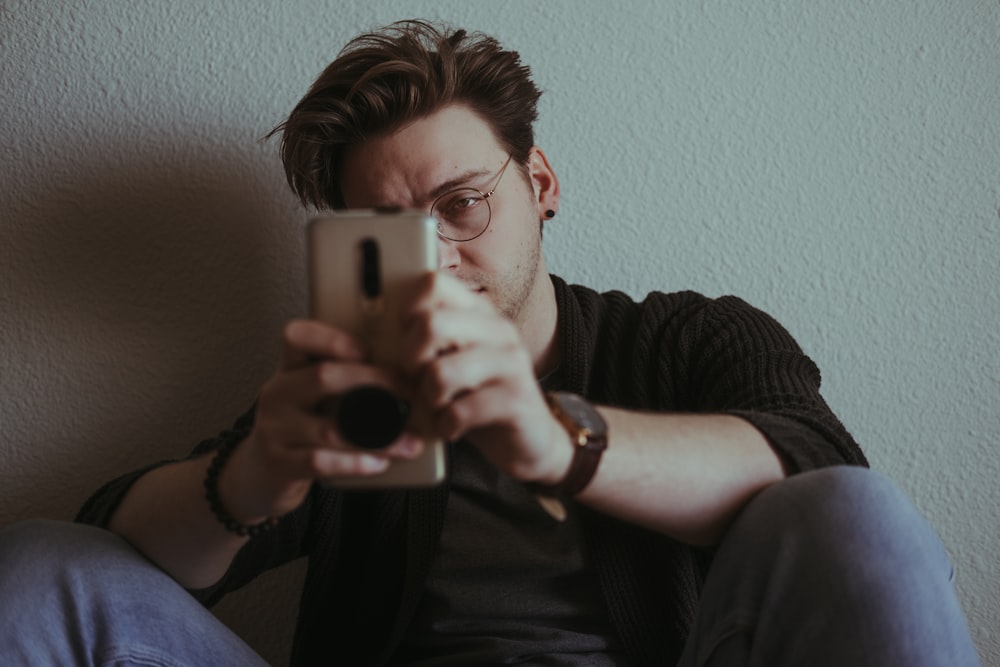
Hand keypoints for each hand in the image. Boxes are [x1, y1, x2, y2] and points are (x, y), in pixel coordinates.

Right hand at [223, 320, 424, 522]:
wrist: (259, 473)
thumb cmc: (300, 429)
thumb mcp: (312, 397)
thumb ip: (344, 382)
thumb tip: (404, 377)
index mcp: (289, 369)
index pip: (297, 337)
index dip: (332, 338)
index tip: (367, 349)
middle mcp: (277, 393)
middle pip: (323, 376)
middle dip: (374, 382)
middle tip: (410, 391)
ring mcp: (274, 429)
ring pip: (330, 429)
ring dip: (379, 437)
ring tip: (409, 441)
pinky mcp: (278, 463)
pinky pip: (320, 461)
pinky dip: (355, 463)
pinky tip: (379, 463)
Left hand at [399, 273, 572, 485]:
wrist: (529, 441)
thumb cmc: (480, 399)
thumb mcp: (452, 362)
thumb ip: (428, 342)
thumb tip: (381, 334)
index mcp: (479, 313)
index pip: (432, 283)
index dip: (407, 311)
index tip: (407, 339)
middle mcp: (498, 330)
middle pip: (430, 324)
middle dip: (411, 360)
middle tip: (418, 380)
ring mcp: (511, 363)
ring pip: (440, 373)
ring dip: (428, 398)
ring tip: (438, 406)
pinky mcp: (517, 399)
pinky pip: (460, 411)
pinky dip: (446, 425)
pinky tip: (453, 427)